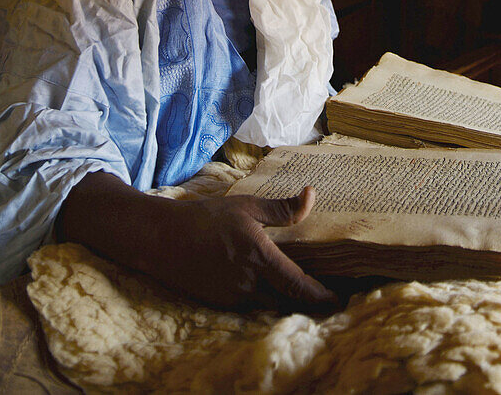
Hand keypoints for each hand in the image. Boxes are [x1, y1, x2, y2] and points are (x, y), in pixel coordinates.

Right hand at [149, 185, 337, 311]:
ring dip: (287, 299)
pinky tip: (271, 285)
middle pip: (288, 301)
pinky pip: (252, 305)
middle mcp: (248, 282)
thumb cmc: (206, 217)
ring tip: (302, 287)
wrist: (163, 239)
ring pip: (271, 304)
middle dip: (308, 300)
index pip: (298, 286)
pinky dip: (266, 298)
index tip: (338, 298)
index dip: (320, 296)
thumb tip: (312, 195)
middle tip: (329, 292)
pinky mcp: (222, 302)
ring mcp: (234, 296)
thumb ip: (282, 209)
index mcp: (258, 256)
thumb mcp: (246, 206)